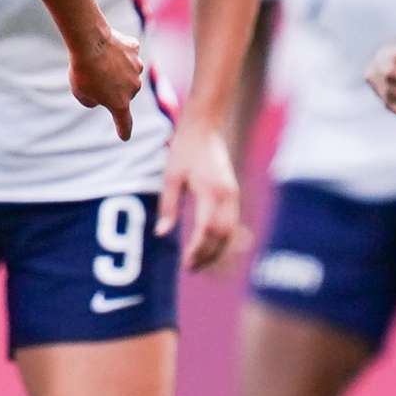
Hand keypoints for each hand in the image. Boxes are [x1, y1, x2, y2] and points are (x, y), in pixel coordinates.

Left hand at [68, 27, 144, 142]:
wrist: (90, 41)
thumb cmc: (83, 70)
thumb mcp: (80, 92)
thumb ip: (91, 100)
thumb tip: (99, 97)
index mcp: (120, 103)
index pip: (125, 122)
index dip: (124, 130)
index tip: (124, 136)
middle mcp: (133, 87)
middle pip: (124, 91)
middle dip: (113, 87)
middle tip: (94, 76)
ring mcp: (137, 67)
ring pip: (128, 70)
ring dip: (117, 68)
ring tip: (99, 59)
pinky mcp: (134, 49)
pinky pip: (128, 52)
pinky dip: (120, 50)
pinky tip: (108, 45)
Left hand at [158, 124, 240, 271]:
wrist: (205, 127)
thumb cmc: (184, 150)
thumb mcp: (171, 177)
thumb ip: (168, 207)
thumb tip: (162, 234)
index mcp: (212, 192)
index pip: (207, 231)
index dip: (197, 250)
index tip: (185, 263)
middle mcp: (227, 196)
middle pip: (222, 236)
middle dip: (208, 255)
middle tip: (190, 268)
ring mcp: (233, 195)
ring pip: (230, 232)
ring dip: (216, 250)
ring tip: (198, 261)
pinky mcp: (233, 194)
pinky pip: (232, 223)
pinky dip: (222, 239)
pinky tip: (208, 246)